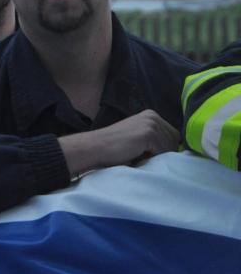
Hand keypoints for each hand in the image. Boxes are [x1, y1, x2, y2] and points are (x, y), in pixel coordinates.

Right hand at [60, 109, 179, 177]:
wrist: (96, 146)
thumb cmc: (115, 146)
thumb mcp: (138, 136)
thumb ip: (156, 137)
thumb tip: (177, 149)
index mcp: (151, 115)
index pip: (174, 135)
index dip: (165, 148)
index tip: (148, 152)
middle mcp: (153, 116)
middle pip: (175, 141)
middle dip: (163, 152)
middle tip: (142, 154)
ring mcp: (151, 124)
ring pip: (170, 148)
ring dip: (157, 156)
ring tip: (138, 154)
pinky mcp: (149, 133)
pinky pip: (163, 152)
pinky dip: (153, 158)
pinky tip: (137, 154)